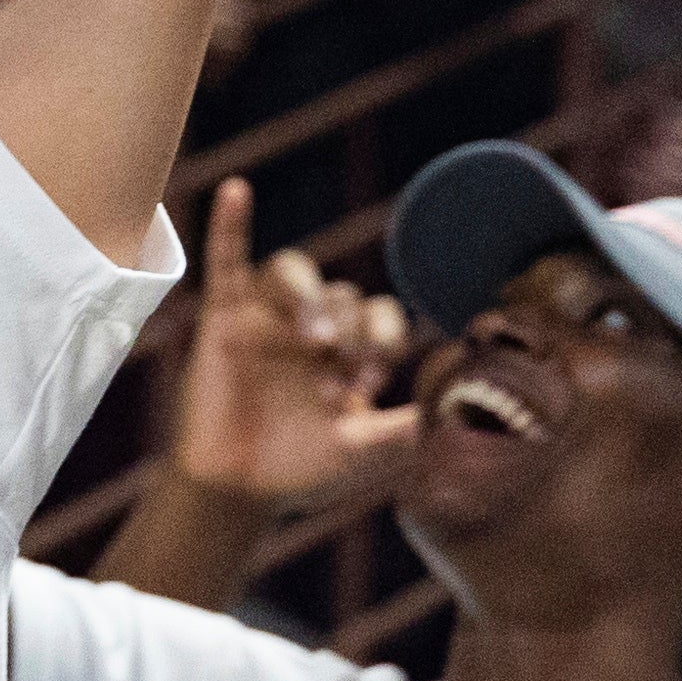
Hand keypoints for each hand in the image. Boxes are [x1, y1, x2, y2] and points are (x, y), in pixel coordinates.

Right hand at [161, 176, 415, 507]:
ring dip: (308, 298)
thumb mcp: (358, 448)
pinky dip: (230, 224)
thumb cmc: (301, 467)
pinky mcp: (224, 318)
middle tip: (337, 373)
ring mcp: (268, 318)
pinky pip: (225, 261)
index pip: (380, 317)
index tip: (369, 382)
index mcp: (351, 350)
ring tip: (314, 339)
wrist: (236, 489)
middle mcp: (314, 325)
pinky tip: (237, 191)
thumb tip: (457, 413)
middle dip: (346, 332)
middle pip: (340, 295)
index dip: (382, 340)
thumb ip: (401, 429)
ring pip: (293, 273)